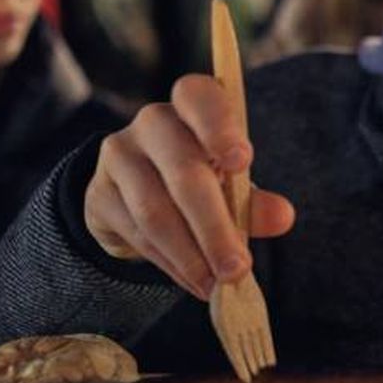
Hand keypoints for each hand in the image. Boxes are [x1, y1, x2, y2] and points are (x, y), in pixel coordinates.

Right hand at [83, 74, 294, 298]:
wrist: (138, 194)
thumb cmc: (202, 177)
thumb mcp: (233, 183)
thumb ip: (255, 199)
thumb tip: (282, 217)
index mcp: (193, 105)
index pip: (200, 97)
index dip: (220, 127)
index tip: (243, 161)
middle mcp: (154, 123)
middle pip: (183, 172)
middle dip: (214, 227)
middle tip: (238, 268)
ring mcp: (120, 156)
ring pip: (156, 211)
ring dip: (191, 256)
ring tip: (218, 284)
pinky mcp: (100, 194)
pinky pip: (138, 234)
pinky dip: (171, 263)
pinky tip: (195, 280)